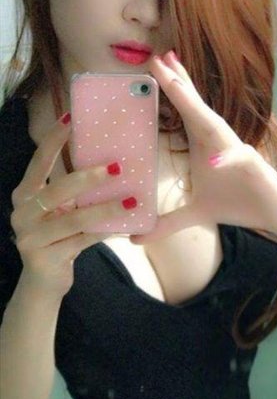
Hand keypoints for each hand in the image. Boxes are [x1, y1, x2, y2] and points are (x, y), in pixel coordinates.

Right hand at [10, 116, 136, 296]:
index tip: (71, 118)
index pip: (39, 162)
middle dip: (88, 178)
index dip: (55, 140)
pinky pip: (83, 241)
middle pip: (57, 190)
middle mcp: (23, 213)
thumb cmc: (56, 237)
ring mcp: (31, 237)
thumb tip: (109, 163)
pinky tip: (124, 226)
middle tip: (116, 167)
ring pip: (74, 218)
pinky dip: (105, 232)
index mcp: (24, 195)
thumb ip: (71, 192)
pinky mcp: (46, 258)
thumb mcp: (58, 210)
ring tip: (131, 201)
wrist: (43, 281)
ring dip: (105, 208)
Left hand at [130, 51, 276, 244]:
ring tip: (177, 85)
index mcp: (206, 146)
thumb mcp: (196, 214)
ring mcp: (237, 152)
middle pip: (197, 109)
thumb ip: (167, 223)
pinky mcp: (254, 169)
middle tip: (159, 56)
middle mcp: (220, 142)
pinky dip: (228, 159)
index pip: (188, 113)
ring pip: (215, 126)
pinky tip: (214, 160)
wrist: (276, 215)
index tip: (155, 66)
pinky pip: (240, 160)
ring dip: (196, 106)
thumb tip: (136, 239)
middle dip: (179, 83)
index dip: (173, 90)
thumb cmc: (239, 204)